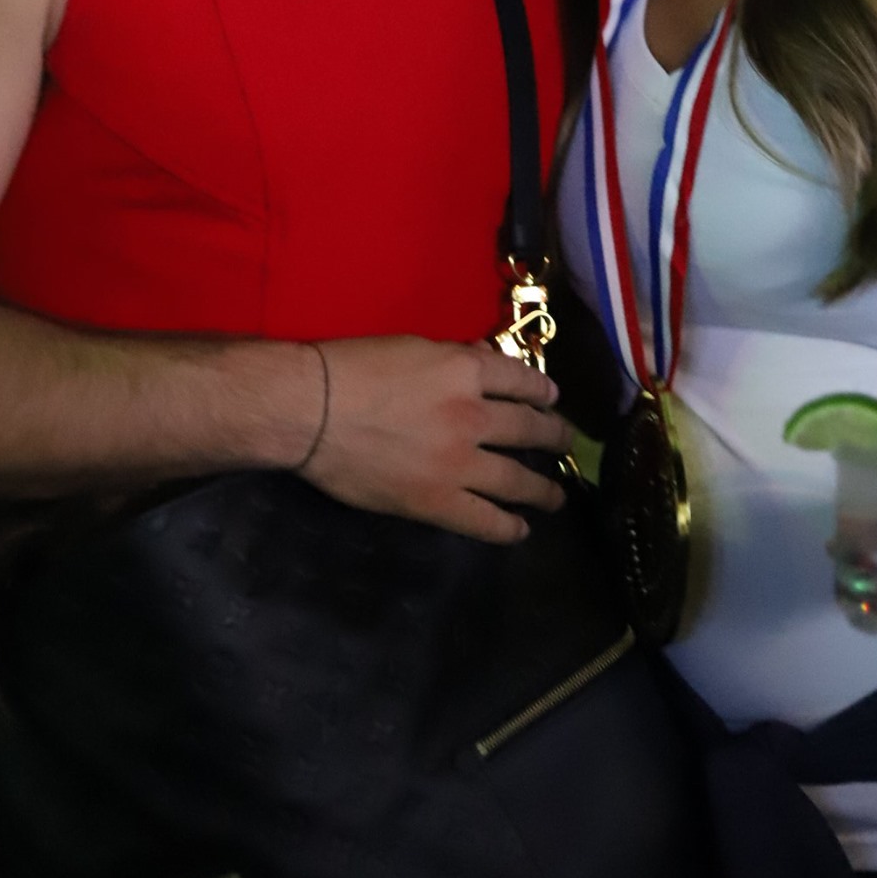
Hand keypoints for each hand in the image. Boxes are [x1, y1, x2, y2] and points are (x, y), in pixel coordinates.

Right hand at [300, 336, 571, 542]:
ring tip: (556, 496)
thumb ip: (453, 360)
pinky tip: (521, 530)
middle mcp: (474, 415)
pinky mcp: (436, 501)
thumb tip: (481, 364)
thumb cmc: (353, 368)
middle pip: (528, 428)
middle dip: (553, 437)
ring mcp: (459, 462)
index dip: (542, 391)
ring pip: (516, 479)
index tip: (551, 400)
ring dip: (542, 489)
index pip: (522, 380)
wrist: (312, 410)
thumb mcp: (413, 347)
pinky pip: (484, 520)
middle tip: (564, 444)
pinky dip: (508, 526)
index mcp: (467, 370)